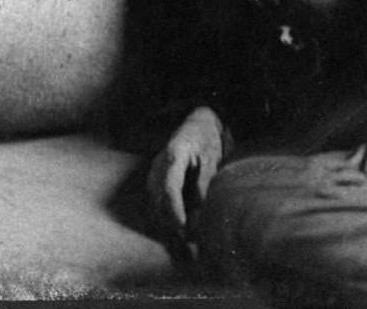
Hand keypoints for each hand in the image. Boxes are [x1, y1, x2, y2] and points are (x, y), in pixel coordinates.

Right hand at [147, 106, 227, 242]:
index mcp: (174, 154)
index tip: (183, 227)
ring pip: (156, 204)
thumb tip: (201, 210)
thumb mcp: (212, 157)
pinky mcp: (155, 180)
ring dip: (169, 222)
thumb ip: (205, 181)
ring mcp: (154, 173)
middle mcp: (158, 165)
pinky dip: (167, 216)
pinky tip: (180, 228)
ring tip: (187, 241)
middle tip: (191, 243)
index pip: (170, 187)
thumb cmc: (206, 138)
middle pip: (160, 200)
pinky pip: (157, 203)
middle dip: (173, 223)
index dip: (175, 210)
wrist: (198, 123)